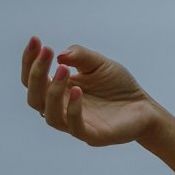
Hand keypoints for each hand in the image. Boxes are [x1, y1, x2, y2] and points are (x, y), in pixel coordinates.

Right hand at [22, 37, 155, 145]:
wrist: (144, 107)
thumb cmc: (118, 86)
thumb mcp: (99, 63)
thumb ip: (80, 56)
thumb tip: (59, 56)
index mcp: (60, 90)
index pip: (33, 79)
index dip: (30, 61)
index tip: (35, 40)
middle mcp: (62, 108)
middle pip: (35, 97)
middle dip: (36, 74)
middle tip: (47, 52)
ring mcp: (75, 123)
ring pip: (50, 114)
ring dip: (53, 91)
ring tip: (63, 70)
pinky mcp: (92, 134)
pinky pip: (75, 126)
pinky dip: (73, 108)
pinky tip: (78, 90)